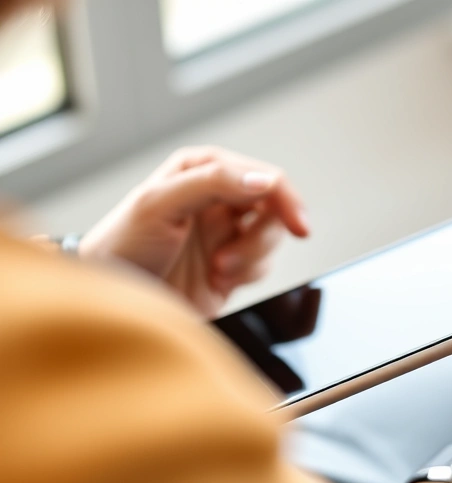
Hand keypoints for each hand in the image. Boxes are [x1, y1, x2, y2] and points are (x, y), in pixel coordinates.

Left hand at [80, 147, 308, 316]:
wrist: (112, 300)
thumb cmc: (122, 246)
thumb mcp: (159, 204)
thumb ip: (213, 183)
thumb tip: (264, 181)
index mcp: (202, 171)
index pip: (262, 177)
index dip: (285, 199)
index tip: (298, 225)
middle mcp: (219, 198)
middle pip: (274, 209)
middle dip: (257, 238)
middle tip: (232, 258)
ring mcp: (226, 233)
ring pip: (271, 239)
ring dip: (248, 259)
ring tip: (216, 269)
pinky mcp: (232, 266)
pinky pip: (263, 266)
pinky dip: (246, 275)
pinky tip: (215, 278)